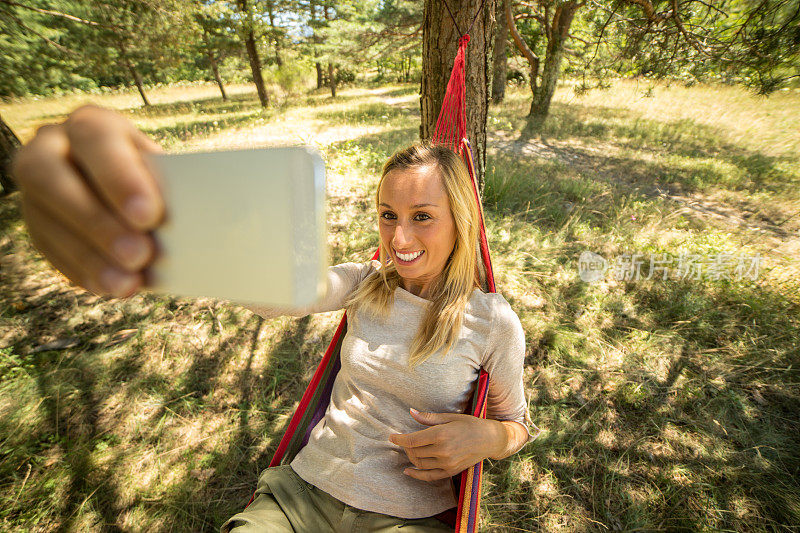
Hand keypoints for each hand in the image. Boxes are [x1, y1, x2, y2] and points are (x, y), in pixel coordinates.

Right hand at [10, 105, 164, 298]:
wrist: (132, 190)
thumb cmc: (156, 177)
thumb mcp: (164, 171)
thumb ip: (169, 186)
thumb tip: (188, 219)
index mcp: (90, 125)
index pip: (96, 140)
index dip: (119, 178)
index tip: (150, 216)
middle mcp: (51, 148)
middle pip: (53, 178)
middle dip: (97, 222)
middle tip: (140, 255)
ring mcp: (36, 188)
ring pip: (46, 221)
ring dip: (90, 257)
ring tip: (128, 283)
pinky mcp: (37, 224)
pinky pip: (50, 250)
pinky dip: (85, 272)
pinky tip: (113, 287)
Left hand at [388, 407, 503, 482]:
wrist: (489, 439)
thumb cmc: (469, 424)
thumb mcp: (449, 417)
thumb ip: (429, 418)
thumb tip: (411, 412)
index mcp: (441, 434)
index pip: (412, 440)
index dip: (399, 439)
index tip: (391, 437)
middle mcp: (443, 450)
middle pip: (414, 451)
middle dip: (405, 446)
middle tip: (404, 440)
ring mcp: (447, 463)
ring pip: (419, 463)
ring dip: (410, 457)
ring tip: (409, 450)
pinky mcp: (450, 471)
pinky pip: (429, 476)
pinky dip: (416, 474)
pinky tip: (408, 471)